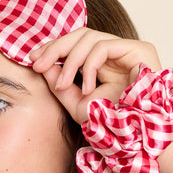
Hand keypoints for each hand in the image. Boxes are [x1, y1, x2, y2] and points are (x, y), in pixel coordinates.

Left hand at [30, 27, 160, 123]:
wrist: (140, 137)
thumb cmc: (114, 125)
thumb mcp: (78, 106)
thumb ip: (61, 86)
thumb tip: (42, 65)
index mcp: (105, 64)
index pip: (76, 45)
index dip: (54, 49)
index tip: (33, 61)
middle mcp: (117, 53)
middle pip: (80, 35)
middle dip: (55, 48)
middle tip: (37, 64)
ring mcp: (129, 50)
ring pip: (89, 37)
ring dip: (69, 61)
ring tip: (62, 85)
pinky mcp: (140, 49)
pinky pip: (103, 46)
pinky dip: (88, 66)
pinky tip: (87, 87)